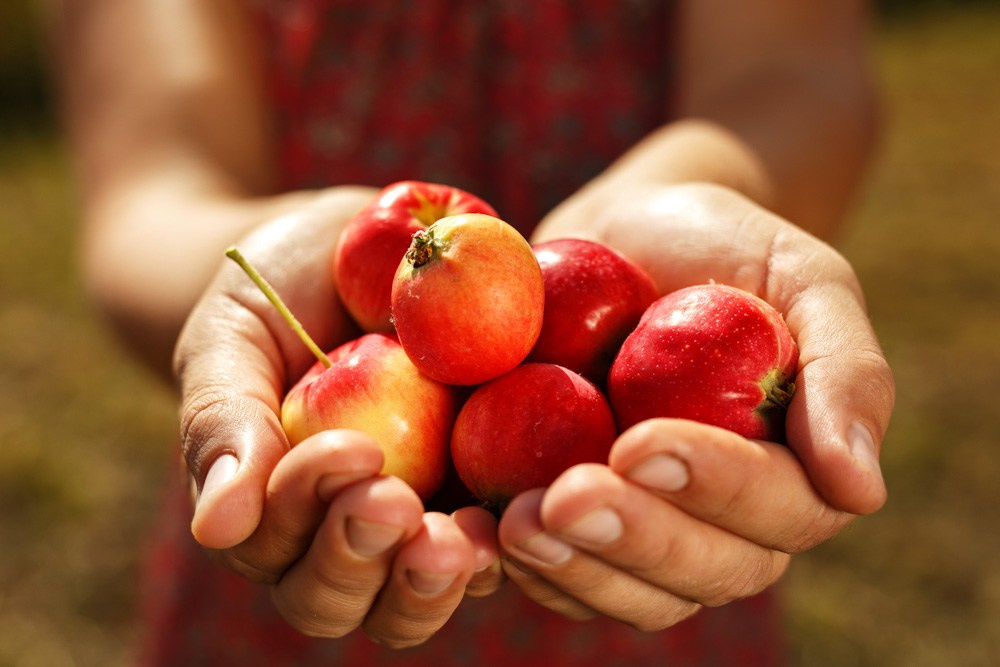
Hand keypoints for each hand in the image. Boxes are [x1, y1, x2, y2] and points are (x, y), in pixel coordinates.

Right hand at [173, 187, 501, 646]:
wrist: (360, 246)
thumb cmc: (278, 292)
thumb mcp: (235, 335)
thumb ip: (223, 420)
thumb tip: (216, 526)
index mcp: (272, 506)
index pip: (277, 544)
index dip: (307, 510)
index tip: (349, 449)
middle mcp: (340, 531)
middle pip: (343, 597)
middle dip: (361, 559)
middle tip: (395, 504)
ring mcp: (416, 520)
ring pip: (413, 598)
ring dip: (430, 580)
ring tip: (459, 541)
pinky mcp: (482, 497)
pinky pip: (497, 546)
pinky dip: (507, 544)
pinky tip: (523, 516)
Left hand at [497, 182, 893, 628]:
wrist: (631, 233)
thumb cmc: (727, 248)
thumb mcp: (806, 279)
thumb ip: (846, 373)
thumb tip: (859, 489)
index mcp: (792, 474)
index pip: (775, 510)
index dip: (714, 488)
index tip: (642, 443)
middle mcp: (723, 520)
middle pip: (699, 571)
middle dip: (632, 540)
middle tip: (562, 500)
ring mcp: (647, 526)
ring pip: (628, 591)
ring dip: (572, 568)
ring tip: (513, 524)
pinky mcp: (577, 518)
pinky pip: (558, 569)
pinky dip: (520, 564)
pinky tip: (479, 530)